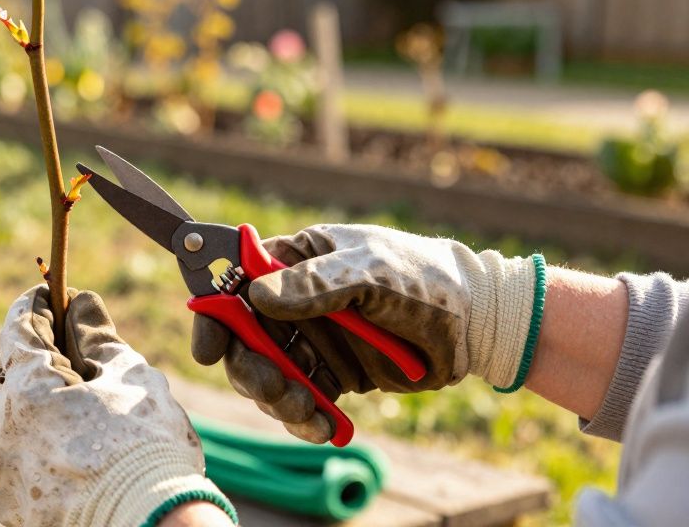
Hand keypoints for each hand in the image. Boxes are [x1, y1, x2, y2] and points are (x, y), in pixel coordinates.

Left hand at [0, 285, 234, 526]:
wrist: (152, 525)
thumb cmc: (146, 446)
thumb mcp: (129, 376)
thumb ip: (97, 336)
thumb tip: (81, 303)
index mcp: (27, 387)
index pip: (18, 326)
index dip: (38, 304)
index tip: (55, 293)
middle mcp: (1, 426)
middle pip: (7, 372)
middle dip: (35, 355)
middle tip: (73, 350)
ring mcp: (1, 469)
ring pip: (9, 418)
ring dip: (34, 403)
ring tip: (79, 405)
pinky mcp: (10, 504)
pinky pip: (15, 460)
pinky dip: (36, 446)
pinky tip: (73, 448)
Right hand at [191, 224, 537, 442]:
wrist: (477, 325)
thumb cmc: (425, 280)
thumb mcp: (371, 272)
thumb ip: (315, 284)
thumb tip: (256, 296)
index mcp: (295, 260)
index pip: (233, 282)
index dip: (214, 315)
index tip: (211, 349)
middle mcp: (294, 300)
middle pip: (243, 339)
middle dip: (251, 370)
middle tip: (276, 390)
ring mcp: (312, 339)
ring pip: (268, 375)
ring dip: (279, 400)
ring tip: (310, 412)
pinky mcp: (332, 374)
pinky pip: (301, 401)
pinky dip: (305, 419)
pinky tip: (326, 428)